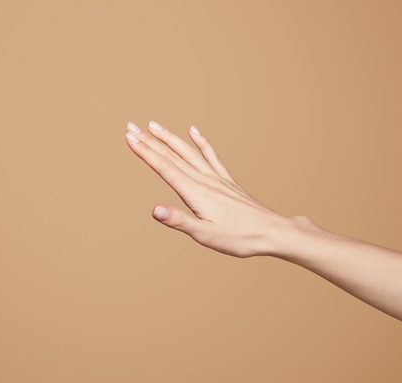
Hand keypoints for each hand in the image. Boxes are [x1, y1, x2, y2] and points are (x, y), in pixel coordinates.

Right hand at [125, 121, 294, 257]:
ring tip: (153, 125)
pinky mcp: (227, 181)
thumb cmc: (240, 238)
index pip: (164, 168)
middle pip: (172, 156)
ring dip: (169, 138)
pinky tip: (194, 131)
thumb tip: (155, 210)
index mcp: (195, 192)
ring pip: (188, 152)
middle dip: (149, 141)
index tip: (129, 137)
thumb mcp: (205, 235)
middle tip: (130, 127)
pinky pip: (211, 155)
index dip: (145, 152)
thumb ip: (179, 221)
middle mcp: (204, 180)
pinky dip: (201, 142)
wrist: (272, 232)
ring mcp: (216, 178)